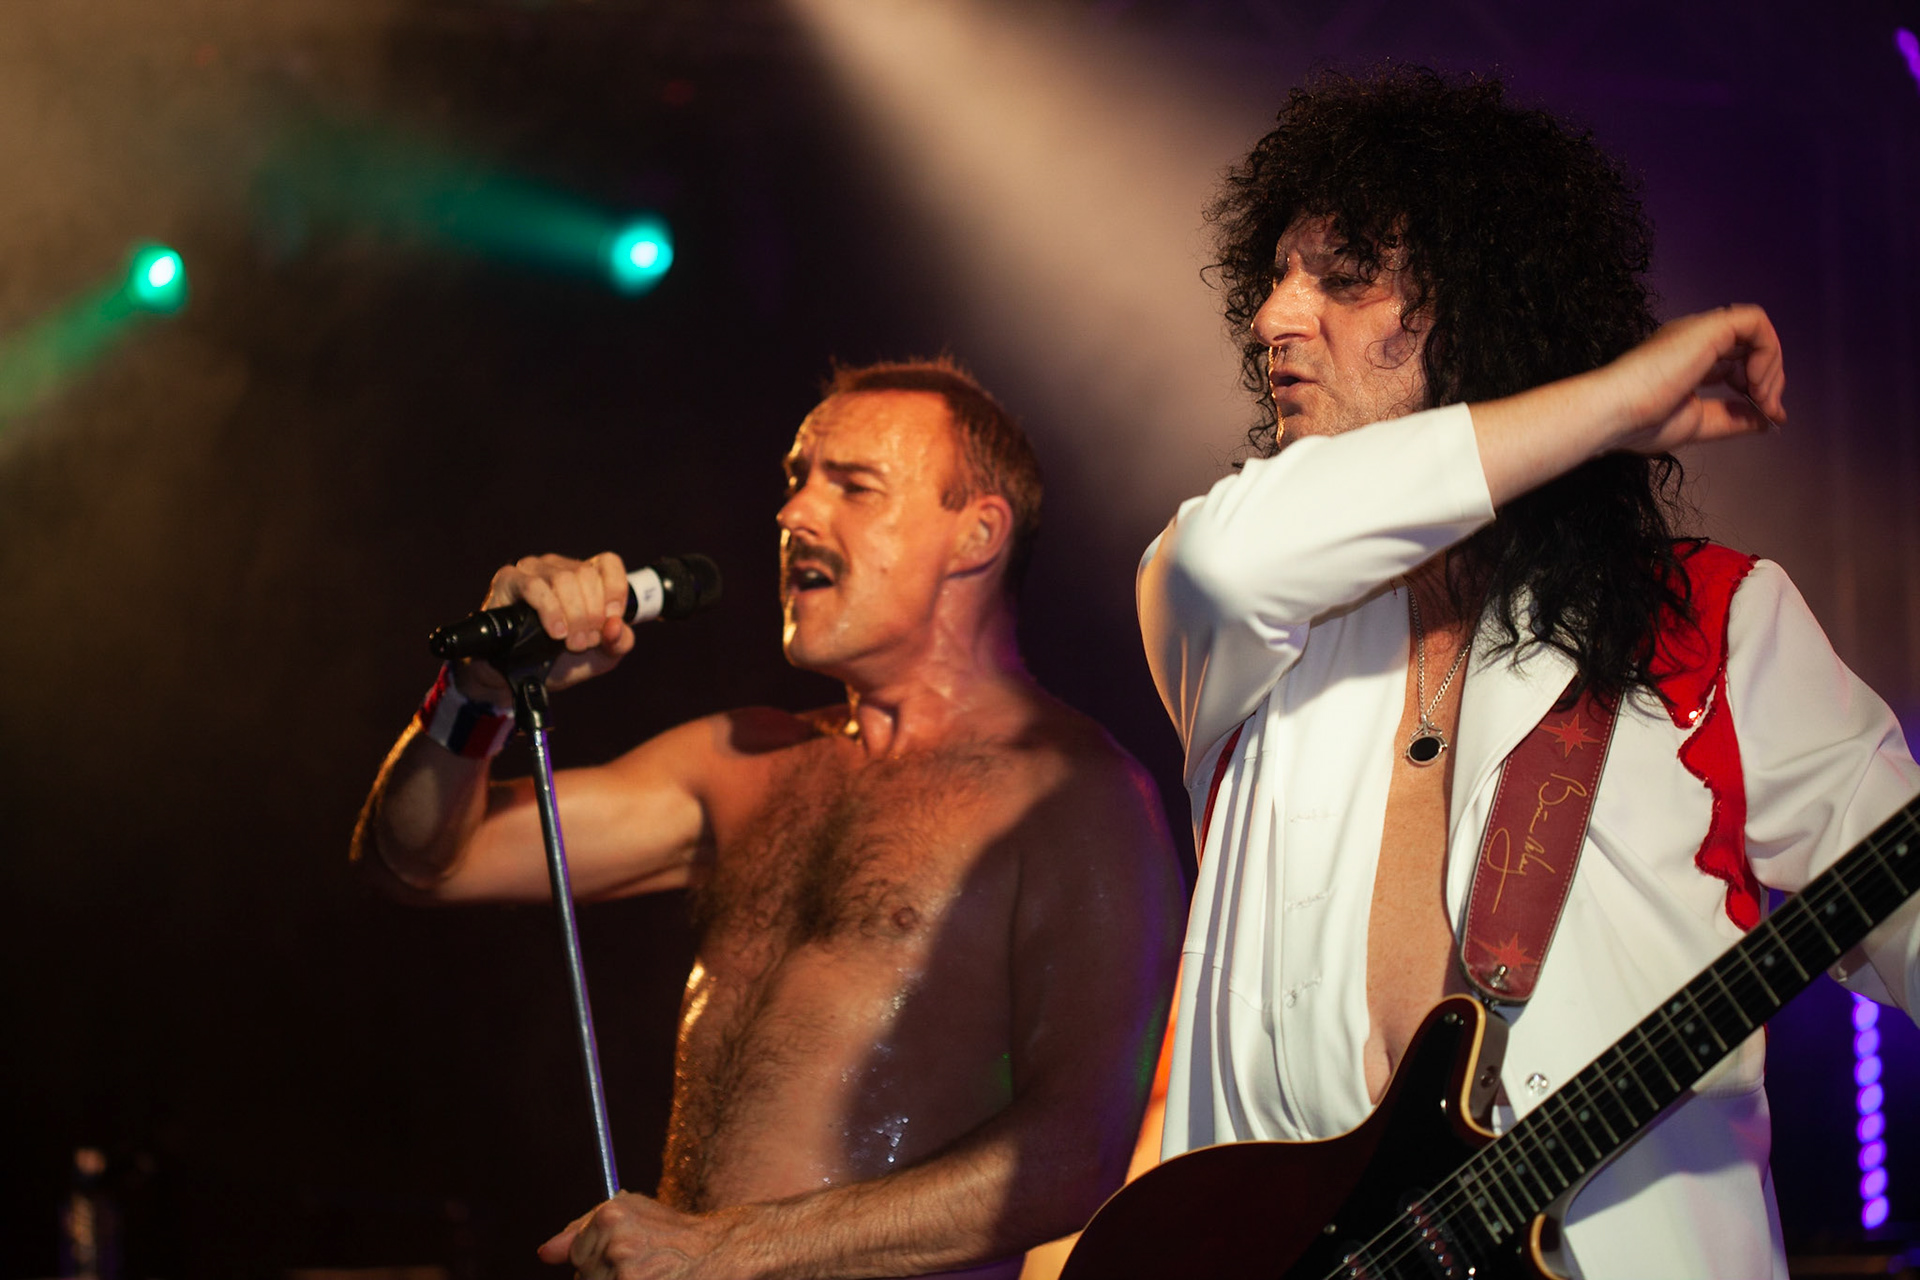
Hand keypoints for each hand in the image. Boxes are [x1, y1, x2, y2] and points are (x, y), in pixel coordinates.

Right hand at [455, 552, 637, 701]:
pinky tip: (555, 632)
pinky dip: (550, 611)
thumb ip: (620, 642)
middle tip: (583, 642)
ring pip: (564, 579)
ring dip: (573, 615)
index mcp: (584, 577)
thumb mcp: (600, 657)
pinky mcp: (508, 580)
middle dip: (591, 614)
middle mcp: (558, 567)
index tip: (610, 621)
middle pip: (586, 574)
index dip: (615, 591)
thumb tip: (616, 625)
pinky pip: (534, 586)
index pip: (608, 563)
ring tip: (568, 642)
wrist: (517, 679)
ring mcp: (532, 570)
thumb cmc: (559, 661)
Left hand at [538, 1193, 735, 1279]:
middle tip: (645, 1268)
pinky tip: (654, 1278)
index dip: (601, 1260)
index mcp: (610, 1216)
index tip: (628, 1258)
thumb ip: (583, 1229)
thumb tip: (546, 1254)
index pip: (577, 1255)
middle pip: (586, 1278)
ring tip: (651, 1275)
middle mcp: (615, 1243)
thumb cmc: (675, 1235)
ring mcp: (626, 1274)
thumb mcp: (633, 1215)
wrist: (721, 1251)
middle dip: (608, 1277)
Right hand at [1599, 304, 1786, 454]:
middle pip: (1750, 346)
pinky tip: (1755, 382)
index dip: (1756, 386)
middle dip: (1770, 379)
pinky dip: (1767, 351)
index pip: (1735, 362)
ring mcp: (1700, 331)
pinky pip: (1755, 322)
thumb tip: (1768, 420)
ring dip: (1771, 366)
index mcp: (1686, 360)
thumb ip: (1733, 418)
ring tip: (1762, 398)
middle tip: (1767, 409)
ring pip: (1757, 331)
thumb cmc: (1638, 422)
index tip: (1763, 414)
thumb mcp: (1699, 424)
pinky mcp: (1708, 327)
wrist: (1614, 413)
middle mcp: (1693, 341)